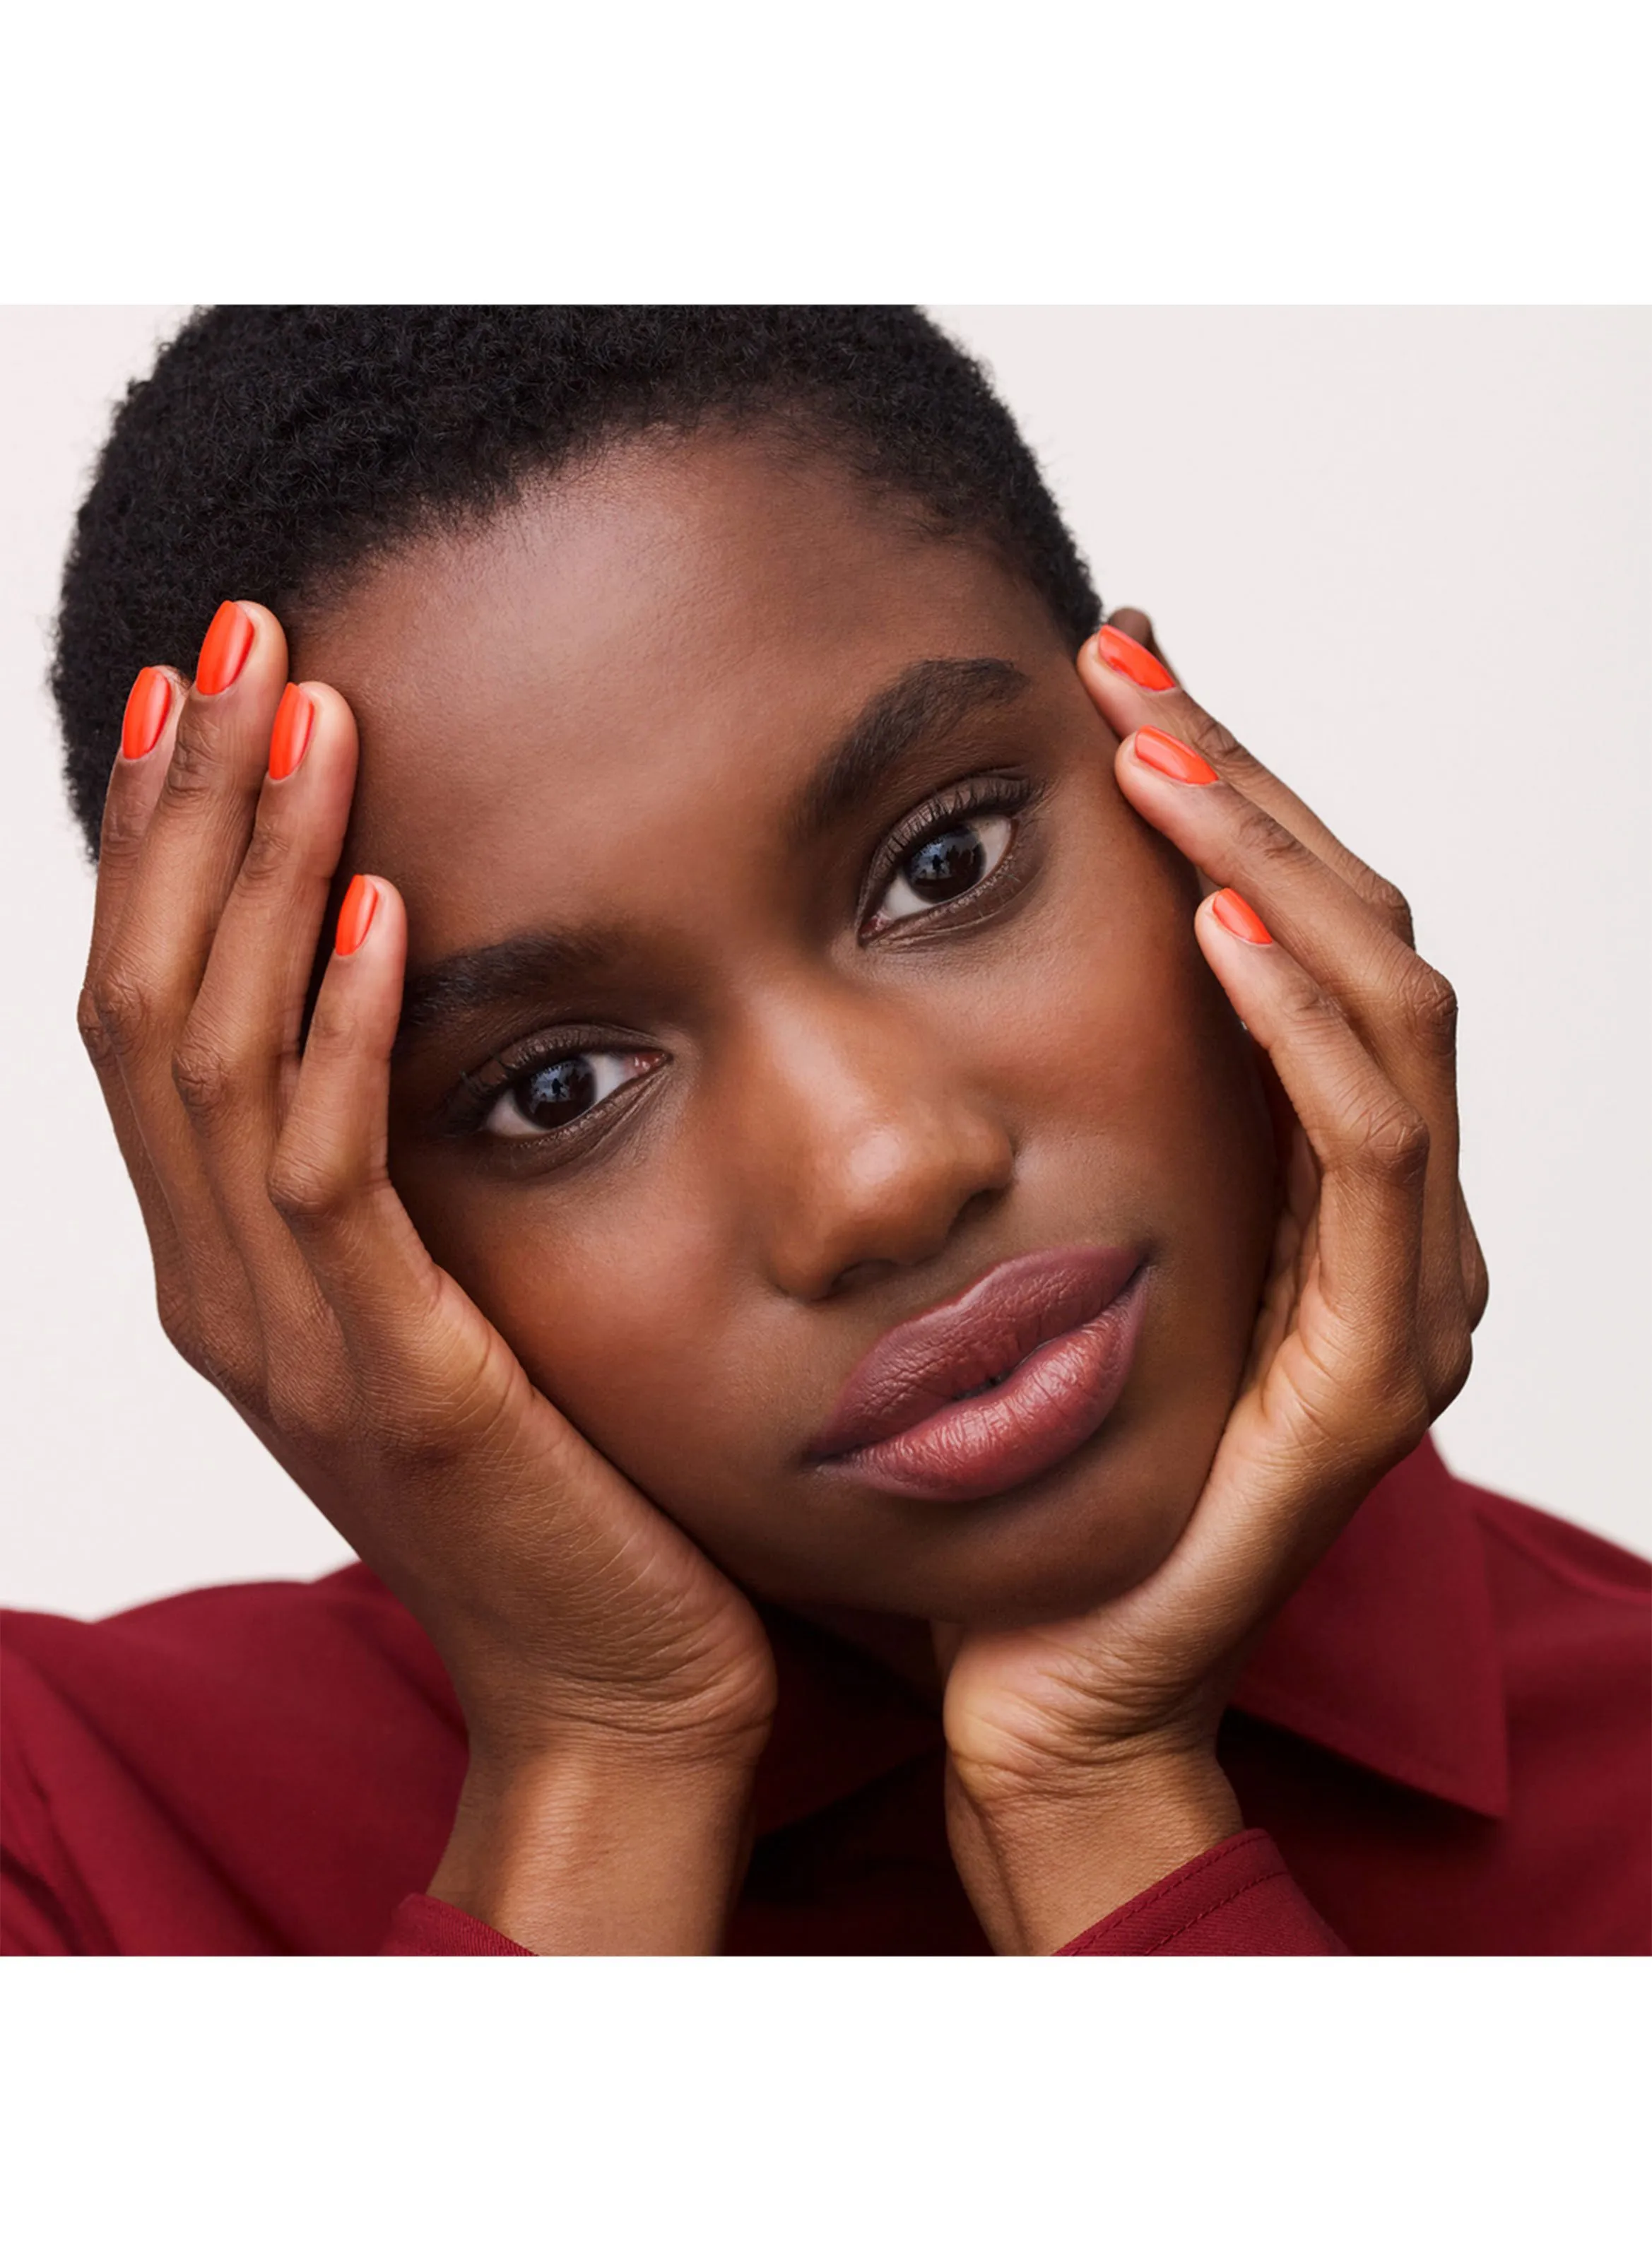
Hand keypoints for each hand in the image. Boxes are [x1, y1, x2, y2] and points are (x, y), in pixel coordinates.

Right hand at [81, 606, 776, 1950]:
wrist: (620, 1693)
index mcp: (239, 1264)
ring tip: (301, 705)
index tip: (204, 687)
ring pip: (213, 1061)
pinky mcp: (399, 1385)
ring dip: (252, 867)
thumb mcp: (466, 1303)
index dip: (164, 841)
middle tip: (240, 633)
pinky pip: (335, 1182)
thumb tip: (442, 1006)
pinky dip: (337, 1033)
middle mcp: (227, 1290)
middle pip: (151, 999)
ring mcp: (294, 1343)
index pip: (155, 1010)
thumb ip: (420, 1176)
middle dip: (189, 807)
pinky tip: (375, 906)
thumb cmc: (573, 1491)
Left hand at [940, 613, 1487, 1952]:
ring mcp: (1398, 1293)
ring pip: (1394, 1015)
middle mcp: (1385, 1219)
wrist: (1037, 1678)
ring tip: (1167, 756)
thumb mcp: (1011, 1234)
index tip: (1119, 670)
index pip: (1307, 934)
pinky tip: (1217, 934)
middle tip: (1137, 667)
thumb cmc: (1007, 1467)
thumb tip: (903, 909)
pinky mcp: (1371, 1373)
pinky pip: (1370, 1160)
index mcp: (1305, 1178)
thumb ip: (1022, 1094)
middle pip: (1366, 938)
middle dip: (1253, 789)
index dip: (1231, 793)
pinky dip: (1305, 1029)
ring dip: (1282, 866)